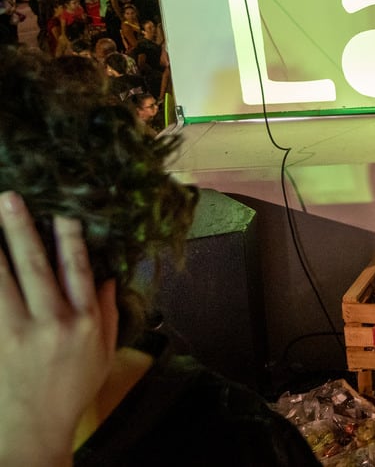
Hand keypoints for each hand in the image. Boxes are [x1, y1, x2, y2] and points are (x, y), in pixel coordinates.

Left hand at [0, 191, 117, 465]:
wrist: (31, 432)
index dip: (70, 238)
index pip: (78, 269)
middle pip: (34, 266)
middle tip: (9, 199)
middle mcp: (52, 324)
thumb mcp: (101, 355)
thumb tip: (106, 277)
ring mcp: (17, 335)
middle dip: (21, 229)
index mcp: (84, 323)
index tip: (63, 211)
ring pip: (1, 282)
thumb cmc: (68, 393)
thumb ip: (105, 314)